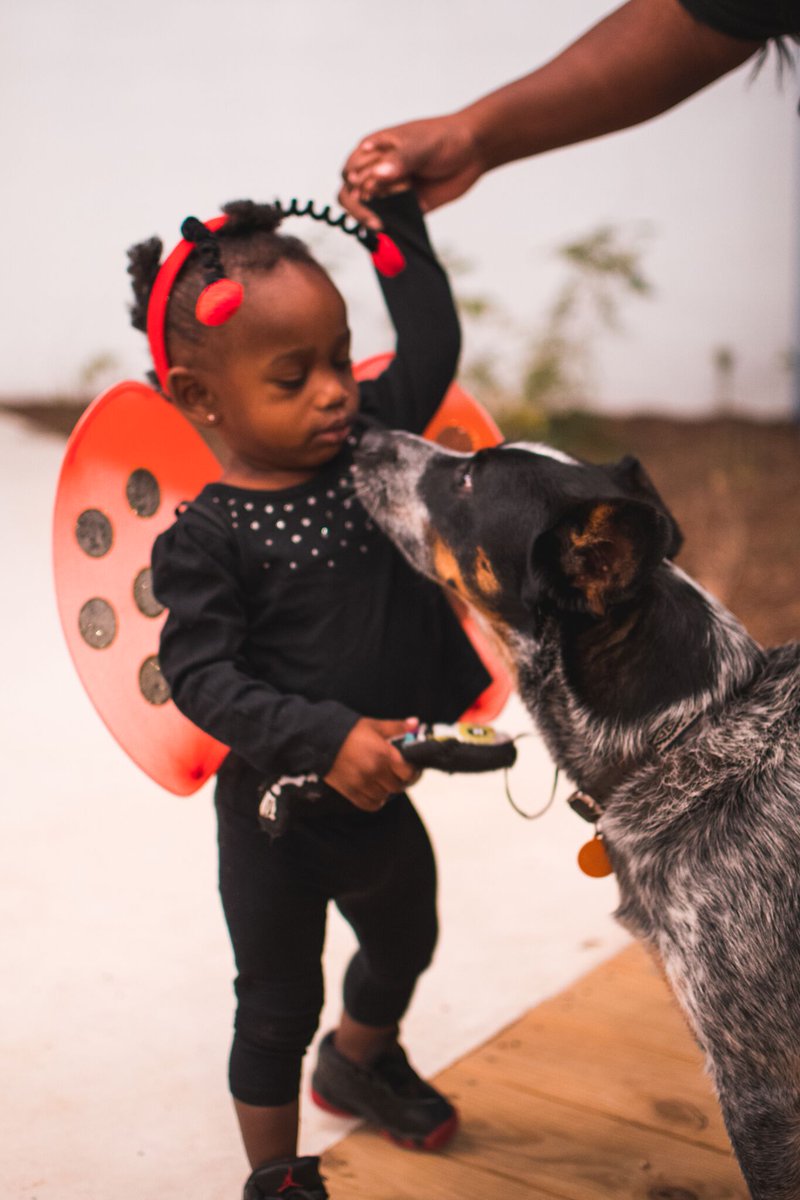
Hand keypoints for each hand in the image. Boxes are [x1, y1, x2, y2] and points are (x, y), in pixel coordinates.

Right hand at [325, 717, 421, 810]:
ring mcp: (363, 783)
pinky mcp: (351, 792)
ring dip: (386, 790)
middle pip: (397, 787)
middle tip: (395, 775)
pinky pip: (370, 805)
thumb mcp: (374, 725)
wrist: (320, 739)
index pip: (408, 773)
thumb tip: (415, 723)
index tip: (410, 769)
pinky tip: (373, 791)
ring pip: (384, 796)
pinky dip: (375, 801)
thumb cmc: (348, 731)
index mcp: (384, 754)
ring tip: (382, 782)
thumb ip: (397, 727)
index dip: (412, 773)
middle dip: (399, 781)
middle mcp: (375, 771)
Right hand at [339, 115, 482, 227]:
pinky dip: (388, 230)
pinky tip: (394, 235)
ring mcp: (390, 190)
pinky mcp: (404, 207)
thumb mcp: (420, 144)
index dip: (355, 186)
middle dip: (361, 209)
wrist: (473, 152)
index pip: (349, 173)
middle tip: (378, 221)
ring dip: (374, 220)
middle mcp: (377, 171)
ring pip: (368, 211)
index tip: (371, 191)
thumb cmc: (444, 138)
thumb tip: (378, 175)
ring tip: (386, 226)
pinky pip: (390, 222)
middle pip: (352, 195)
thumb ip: (400, 160)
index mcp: (373, 150)